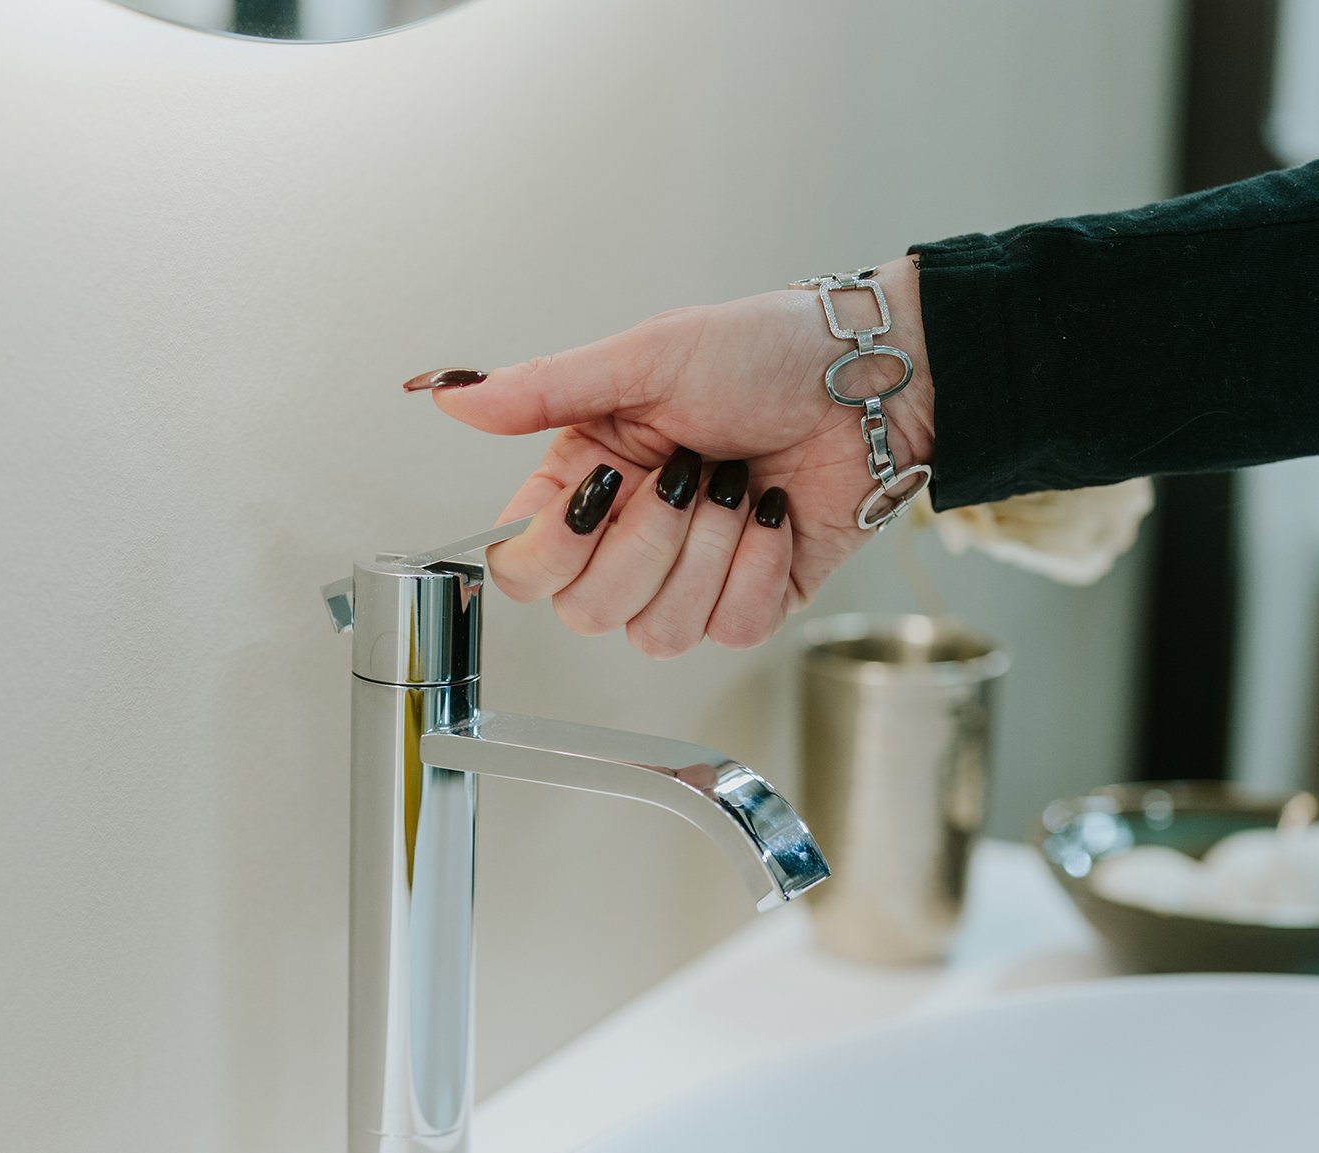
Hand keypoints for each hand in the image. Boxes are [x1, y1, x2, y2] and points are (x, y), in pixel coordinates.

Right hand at [406, 256, 934, 655]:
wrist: (869, 379)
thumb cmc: (765, 352)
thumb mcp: (646, 357)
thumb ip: (544, 390)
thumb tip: (449, 394)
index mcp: (585, 484)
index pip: (523, 569)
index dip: (553, 547)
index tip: (605, 484)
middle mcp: (628, 540)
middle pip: (588, 613)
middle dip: (649, 542)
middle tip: (688, 471)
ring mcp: (690, 579)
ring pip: (658, 634)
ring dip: (707, 552)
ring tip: (734, 485)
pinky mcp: (752, 602)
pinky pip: (730, 630)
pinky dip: (758, 566)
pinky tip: (772, 514)